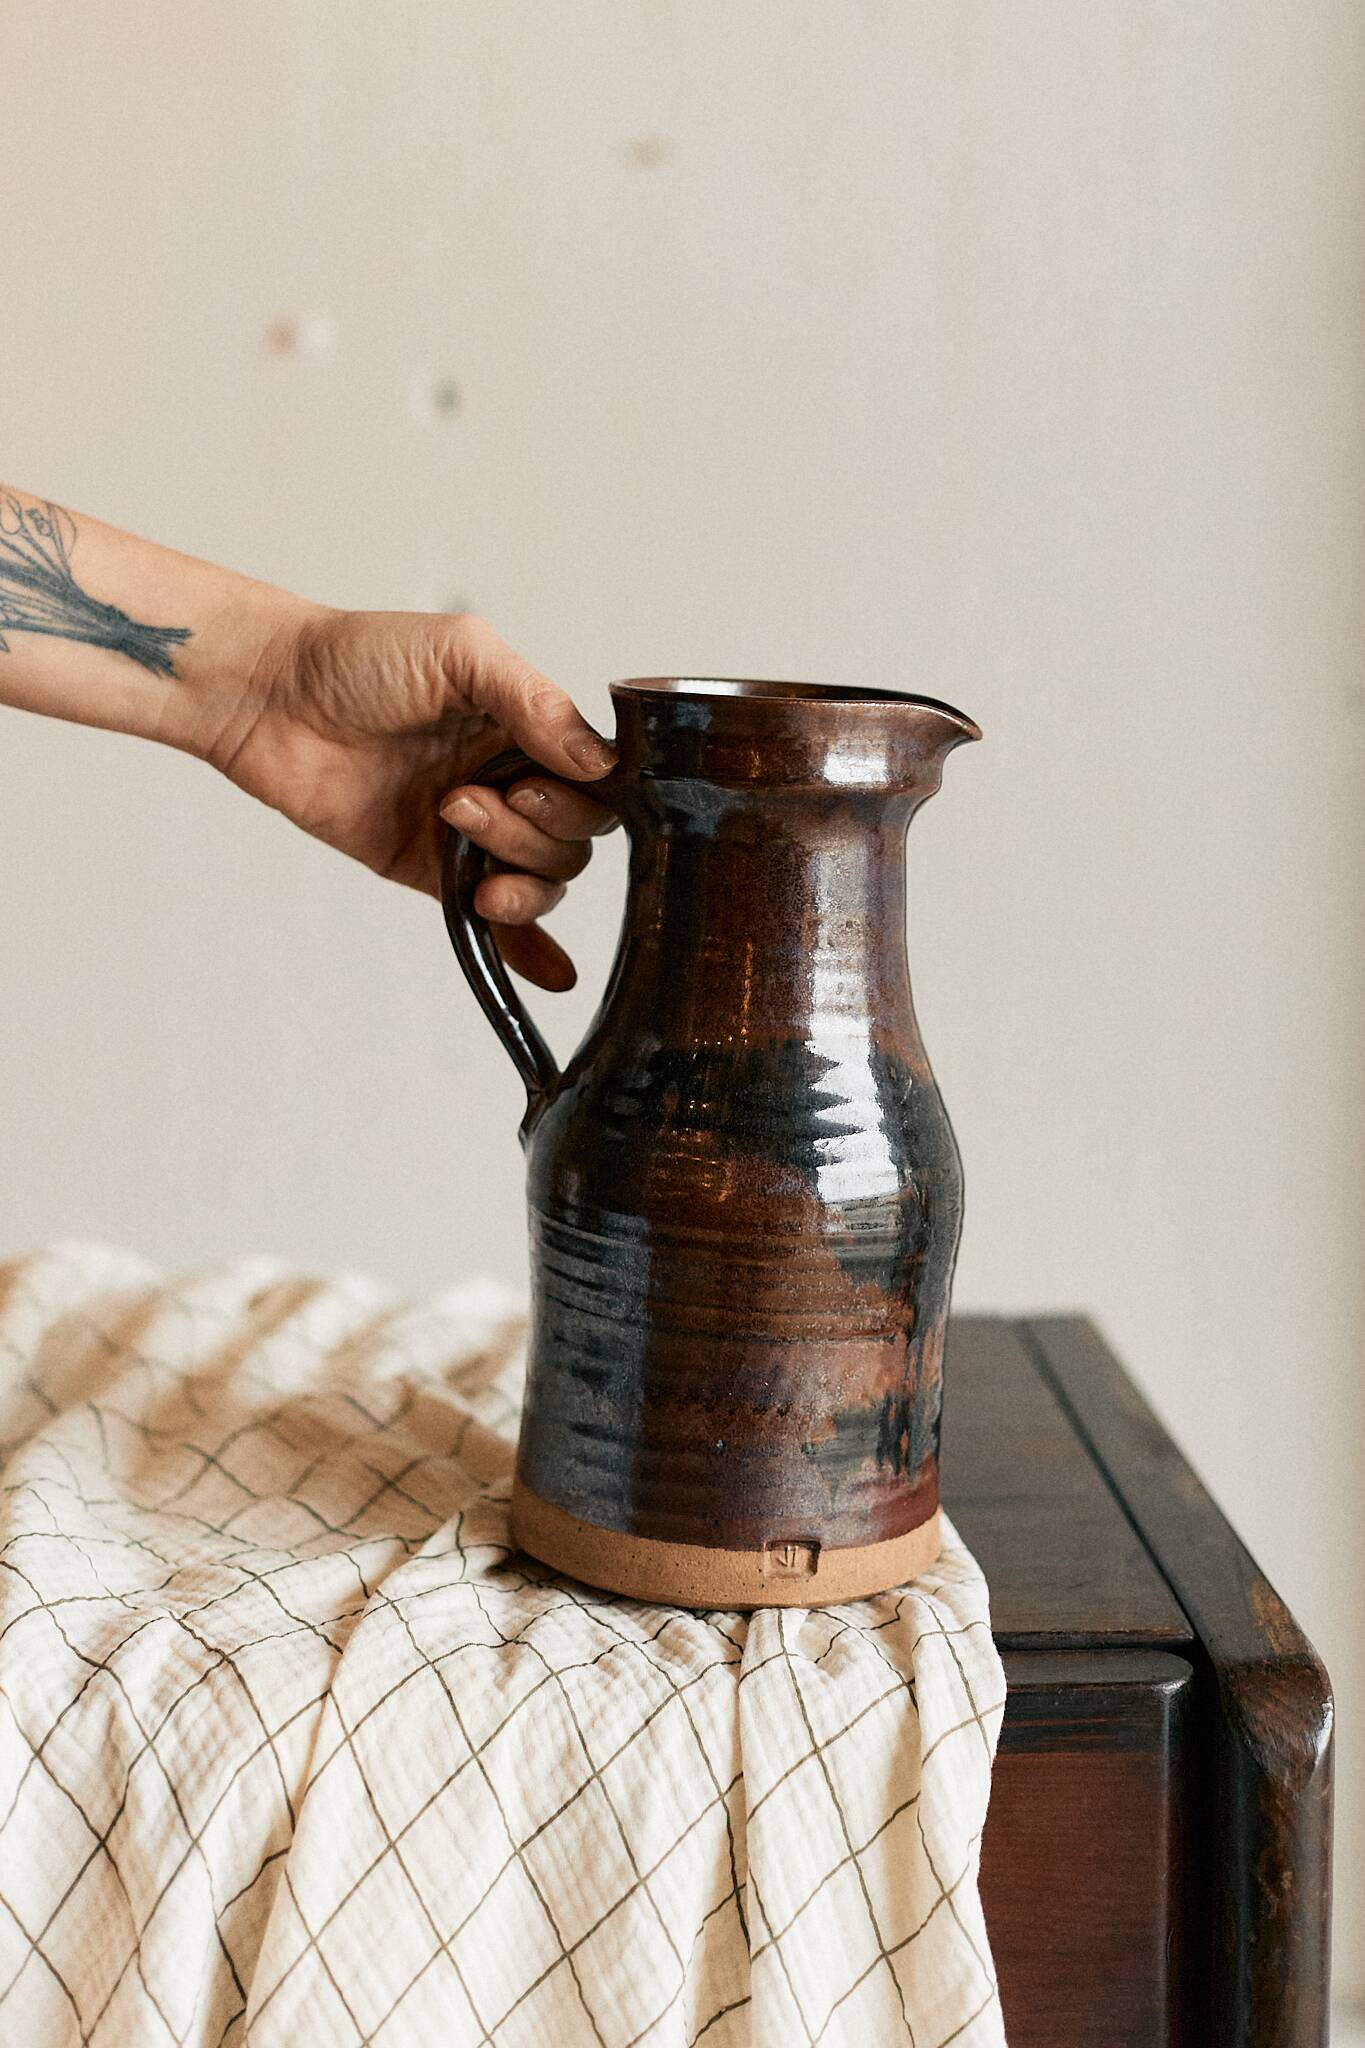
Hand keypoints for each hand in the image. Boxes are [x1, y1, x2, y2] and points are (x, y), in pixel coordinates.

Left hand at [211, 605, 617, 989]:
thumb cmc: (356, 658)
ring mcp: (473, 832)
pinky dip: (529, 950)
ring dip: (515, 871)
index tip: (530, 785)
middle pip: (574, 840)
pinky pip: (496, 922)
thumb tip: (598, 763)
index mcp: (526, 728)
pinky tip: (551, 973)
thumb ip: (535, 701)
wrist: (269, 700)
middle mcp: (509, 781)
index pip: (595, 784)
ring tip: (452, 824)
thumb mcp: (462, 654)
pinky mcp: (433, 872)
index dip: (578, 796)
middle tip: (469, 799)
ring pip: (541, 880)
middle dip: (535, 830)